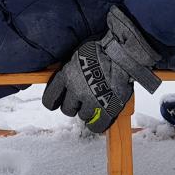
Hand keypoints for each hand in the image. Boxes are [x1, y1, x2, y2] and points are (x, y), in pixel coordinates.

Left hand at [42, 6, 161, 132]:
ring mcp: (92, 100)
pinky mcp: (107, 107)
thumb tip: (66, 76)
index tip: (59, 101)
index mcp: (66, 76)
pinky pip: (97, 126)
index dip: (54, 101)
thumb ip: (71, 69)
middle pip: (67, 109)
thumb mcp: (79, 54)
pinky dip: (98, 124)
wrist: (123, 51)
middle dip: (74, 105)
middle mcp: (76, 90)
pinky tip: (100, 119)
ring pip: (83, 116)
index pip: (50, 99)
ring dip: (88, 111)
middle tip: (83, 98)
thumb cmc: (103, 48)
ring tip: (97, 100)